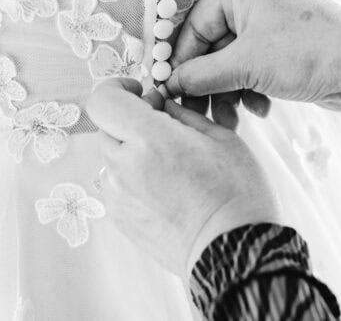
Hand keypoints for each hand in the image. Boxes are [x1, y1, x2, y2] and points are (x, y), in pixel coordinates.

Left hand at [87, 82, 279, 278]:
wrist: (234, 253)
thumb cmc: (236, 194)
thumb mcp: (221, 137)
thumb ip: (182, 114)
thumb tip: (160, 103)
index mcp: (150, 139)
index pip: (104, 100)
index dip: (118, 88)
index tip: (140, 93)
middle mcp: (124, 167)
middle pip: (107, 126)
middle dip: (131, 120)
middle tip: (165, 128)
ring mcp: (118, 197)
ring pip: (112, 157)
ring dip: (132, 150)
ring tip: (171, 164)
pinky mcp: (120, 219)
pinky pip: (117, 184)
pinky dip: (134, 177)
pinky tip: (167, 188)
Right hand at [166, 0, 340, 111]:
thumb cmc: (307, 52)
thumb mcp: (247, 65)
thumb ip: (202, 74)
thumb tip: (170, 84)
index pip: (194, 23)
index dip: (181, 59)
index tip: (170, 87)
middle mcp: (253, 1)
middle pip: (211, 45)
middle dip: (206, 83)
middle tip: (196, 111)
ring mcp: (269, 25)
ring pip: (231, 62)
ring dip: (227, 93)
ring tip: (228, 120)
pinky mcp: (282, 49)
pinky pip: (252, 68)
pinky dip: (250, 91)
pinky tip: (259, 110)